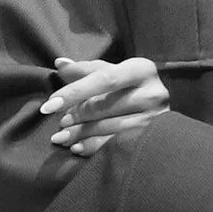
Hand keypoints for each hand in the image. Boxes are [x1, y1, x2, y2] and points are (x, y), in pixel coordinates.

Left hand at [37, 56, 169, 156]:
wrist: (162, 106)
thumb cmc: (132, 85)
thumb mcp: (115, 72)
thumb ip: (87, 69)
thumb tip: (59, 63)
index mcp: (141, 69)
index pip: (103, 80)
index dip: (74, 92)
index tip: (50, 105)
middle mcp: (152, 92)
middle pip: (104, 106)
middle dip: (77, 115)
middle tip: (59, 122)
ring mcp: (154, 118)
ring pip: (108, 127)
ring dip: (80, 134)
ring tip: (61, 137)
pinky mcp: (150, 138)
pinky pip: (115, 144)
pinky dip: (93, 147)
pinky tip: (76, 147)